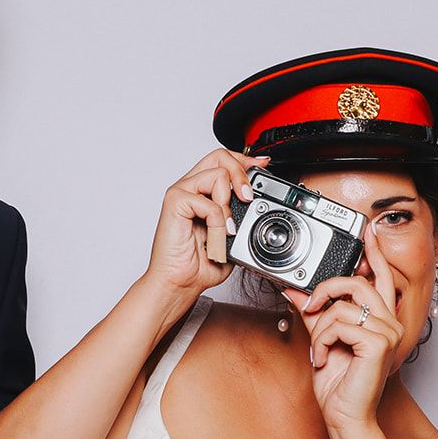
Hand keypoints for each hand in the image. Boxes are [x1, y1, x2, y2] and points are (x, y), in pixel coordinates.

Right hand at [141, 149, 267, 298]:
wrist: (179, 283)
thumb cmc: (198, 265)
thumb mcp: (232, 237)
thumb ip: (241, 217)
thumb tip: (258, 202)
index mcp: (202, 192)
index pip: (223, 160)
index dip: (244, 161)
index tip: (263, 166)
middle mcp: (190, 187)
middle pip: (219, 155)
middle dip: (241, 172)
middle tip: (248, 197)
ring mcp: (181, 192)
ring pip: (216, 173)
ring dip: (229, 202)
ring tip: (226, 227)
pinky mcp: (174, 202)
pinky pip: (208, 201)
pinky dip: (218, 221)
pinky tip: (215, 237)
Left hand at [283, 224, 403, 433]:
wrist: (343, 416)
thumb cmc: (338, 384)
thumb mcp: (322, 339)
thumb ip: (314, 312)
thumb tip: (294, 289)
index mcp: (380, 319)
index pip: (381, 277)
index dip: (375, 252)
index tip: (367, 229)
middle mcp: (390, 322)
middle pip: (357, 282)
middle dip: (326, 289)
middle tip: (309, 305)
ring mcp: (387, 332)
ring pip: (342, 306)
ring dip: (320, 327)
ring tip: (319, 349)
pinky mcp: (378, 344)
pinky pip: (339, 324)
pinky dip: (322, 340)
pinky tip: (322, 359)